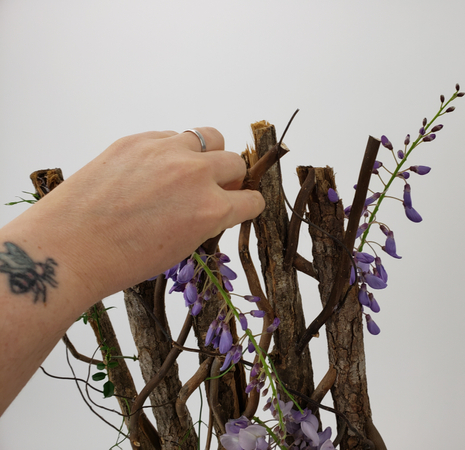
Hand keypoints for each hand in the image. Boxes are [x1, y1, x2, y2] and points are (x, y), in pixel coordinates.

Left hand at [12, 127, 264, 299]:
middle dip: (231, 179)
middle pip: (236, 163)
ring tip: (188, 170)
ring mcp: (167, 151)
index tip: (240, 206)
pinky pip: (171, 136)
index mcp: (211, 210)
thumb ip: (206, 219)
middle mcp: (196, 175)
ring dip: (207, 154)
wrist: (69, 248)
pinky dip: (171, 150)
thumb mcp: (181, 248)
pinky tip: (151, 170)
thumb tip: (217, 201)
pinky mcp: (138, 139)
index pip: (252, 199)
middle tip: (213, 190)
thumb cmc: (123, 260)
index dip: (247, 206)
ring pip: (209, 136)